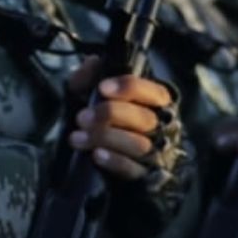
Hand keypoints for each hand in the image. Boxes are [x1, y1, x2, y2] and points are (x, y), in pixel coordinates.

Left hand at [65, 58, 175, 182]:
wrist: (106, 163)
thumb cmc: (104, 121)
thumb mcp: (92, 95)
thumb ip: (91, 77)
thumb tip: (92, 62)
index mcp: (154, 103)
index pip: (152, 92)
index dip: (128, 88)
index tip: (102, 88)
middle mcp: (159, 126)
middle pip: (144, 118)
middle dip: (110, 114)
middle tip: (82, 117)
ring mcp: (154, 152)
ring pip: (138, 144)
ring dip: (105, 137)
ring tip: (78, 137)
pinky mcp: (143, 174)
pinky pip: (133, 168)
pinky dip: (114, 160)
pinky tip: (96, 155)